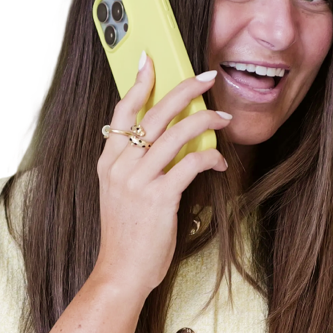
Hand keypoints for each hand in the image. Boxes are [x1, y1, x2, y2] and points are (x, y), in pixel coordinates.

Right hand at [93, 52, 231, 298]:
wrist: (121, 272)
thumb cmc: (127, 235)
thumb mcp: (120, 194)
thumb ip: (135, 166)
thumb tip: (166, 142)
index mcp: (108, 161)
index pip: (122, 112)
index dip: (139, 84)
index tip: (151, 61)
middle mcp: (120, 166)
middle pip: (155, 114)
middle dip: (184, 90)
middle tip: (207, 78)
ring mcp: (138, 180)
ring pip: (176, 133)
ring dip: (206, 121)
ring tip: (224, 118)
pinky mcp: (160, 197)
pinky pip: (191, 163)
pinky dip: (210, 157)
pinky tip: (219, 161)